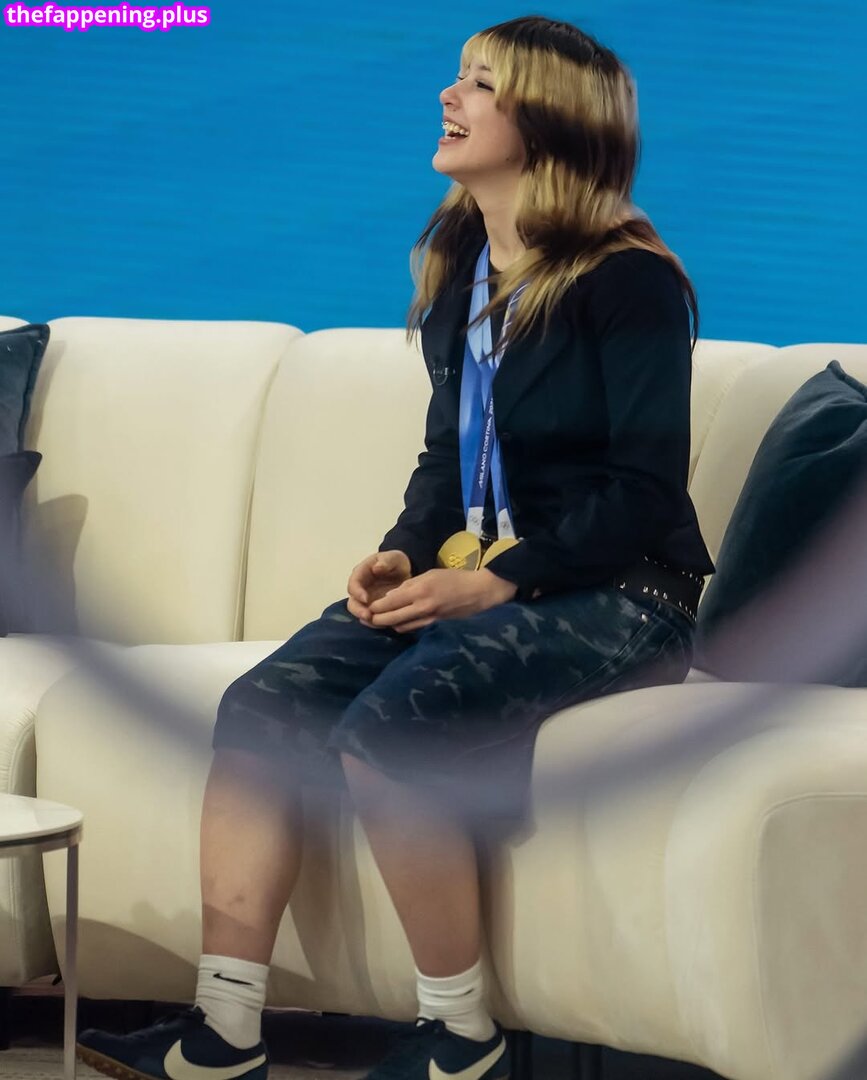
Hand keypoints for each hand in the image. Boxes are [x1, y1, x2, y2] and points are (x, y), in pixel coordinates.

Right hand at [347, 550, 412, 626]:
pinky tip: (384, 624)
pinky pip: (371, 618)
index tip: (366, 598)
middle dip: (358, 610)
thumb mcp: (393, 558)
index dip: (357, 592)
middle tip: (367, 616)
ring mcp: (365, 600)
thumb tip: (377, 568)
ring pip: (360, 612)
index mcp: (361, 573)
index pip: (353, 583)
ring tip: (376, 622)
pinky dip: (375, 622)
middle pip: (353, 602)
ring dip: (366, 619)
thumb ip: (385, 562)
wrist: (403, 572)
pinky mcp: (373, 609)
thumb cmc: (395, 563)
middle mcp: (360, 588)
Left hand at [365, 567, 518, 632]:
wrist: (480, 593)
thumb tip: (391, 596)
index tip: (367, 607)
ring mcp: (429, 619)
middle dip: (376, 620)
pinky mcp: (435, 626)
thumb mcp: (430, 574)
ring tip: (379, 622)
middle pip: (391, 619)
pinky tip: (398, 624)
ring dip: (388, 625)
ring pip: (400, 627)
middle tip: (367, 619)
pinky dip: (402, 627)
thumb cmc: (455, 579)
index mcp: (420, 590)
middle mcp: (422, 607)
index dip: (375, 607)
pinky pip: (413, 629)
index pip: (389, 603)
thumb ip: (409, 585)